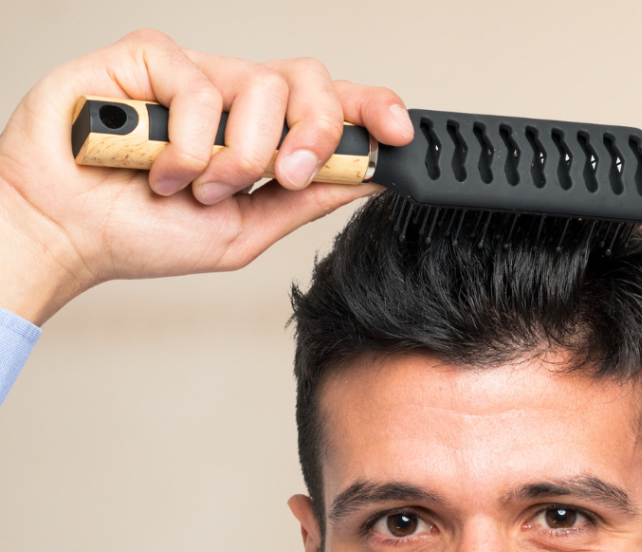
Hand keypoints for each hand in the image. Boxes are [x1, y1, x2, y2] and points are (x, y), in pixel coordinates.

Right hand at [0, 29, 414, 323]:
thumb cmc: (147, 233)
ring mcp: (191, 75)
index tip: (399, 132)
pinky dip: (185, 142)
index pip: (326, 106)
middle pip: (307, 80)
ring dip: (235, 157)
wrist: (71, 234)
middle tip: (287, 174)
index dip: (369, 109)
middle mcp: (232, 99)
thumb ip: (304, 202)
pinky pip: (196, 83)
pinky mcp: (146, 58)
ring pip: (257, 86)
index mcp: (261, 136)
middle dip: (312, 133)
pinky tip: (156, 165)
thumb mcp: (246, 230)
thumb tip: (366, 179)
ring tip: (194, 187)